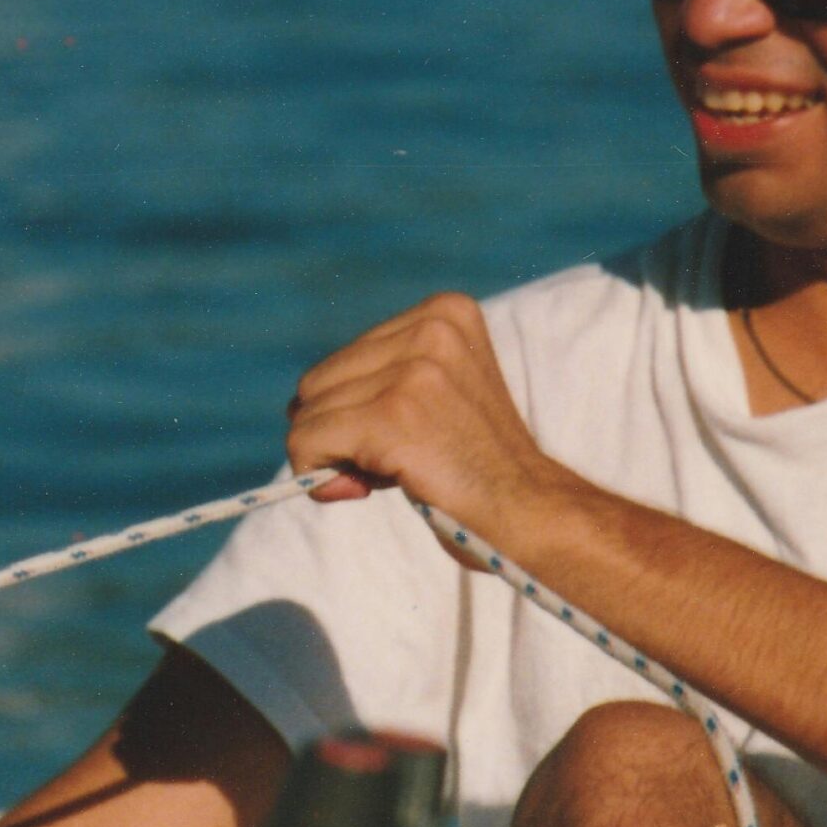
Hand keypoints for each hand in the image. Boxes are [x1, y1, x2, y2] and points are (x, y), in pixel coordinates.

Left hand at [285, 293, 563, 556]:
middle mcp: (430, 327)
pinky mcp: (393, 414)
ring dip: (334, 458)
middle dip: (339, 432)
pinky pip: (308, 443)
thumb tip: (296, 407)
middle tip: (394, 463)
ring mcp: (414, 370)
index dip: (356, 410)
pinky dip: (319, 476)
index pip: (346, 358)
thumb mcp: (437, 393)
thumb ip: (380, 380)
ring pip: (308, 414)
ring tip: (394, 473)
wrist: (530, 515)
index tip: (403, 441)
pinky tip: (363, 489)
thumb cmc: (478, 466)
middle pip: (319, 382)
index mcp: (445, 311)